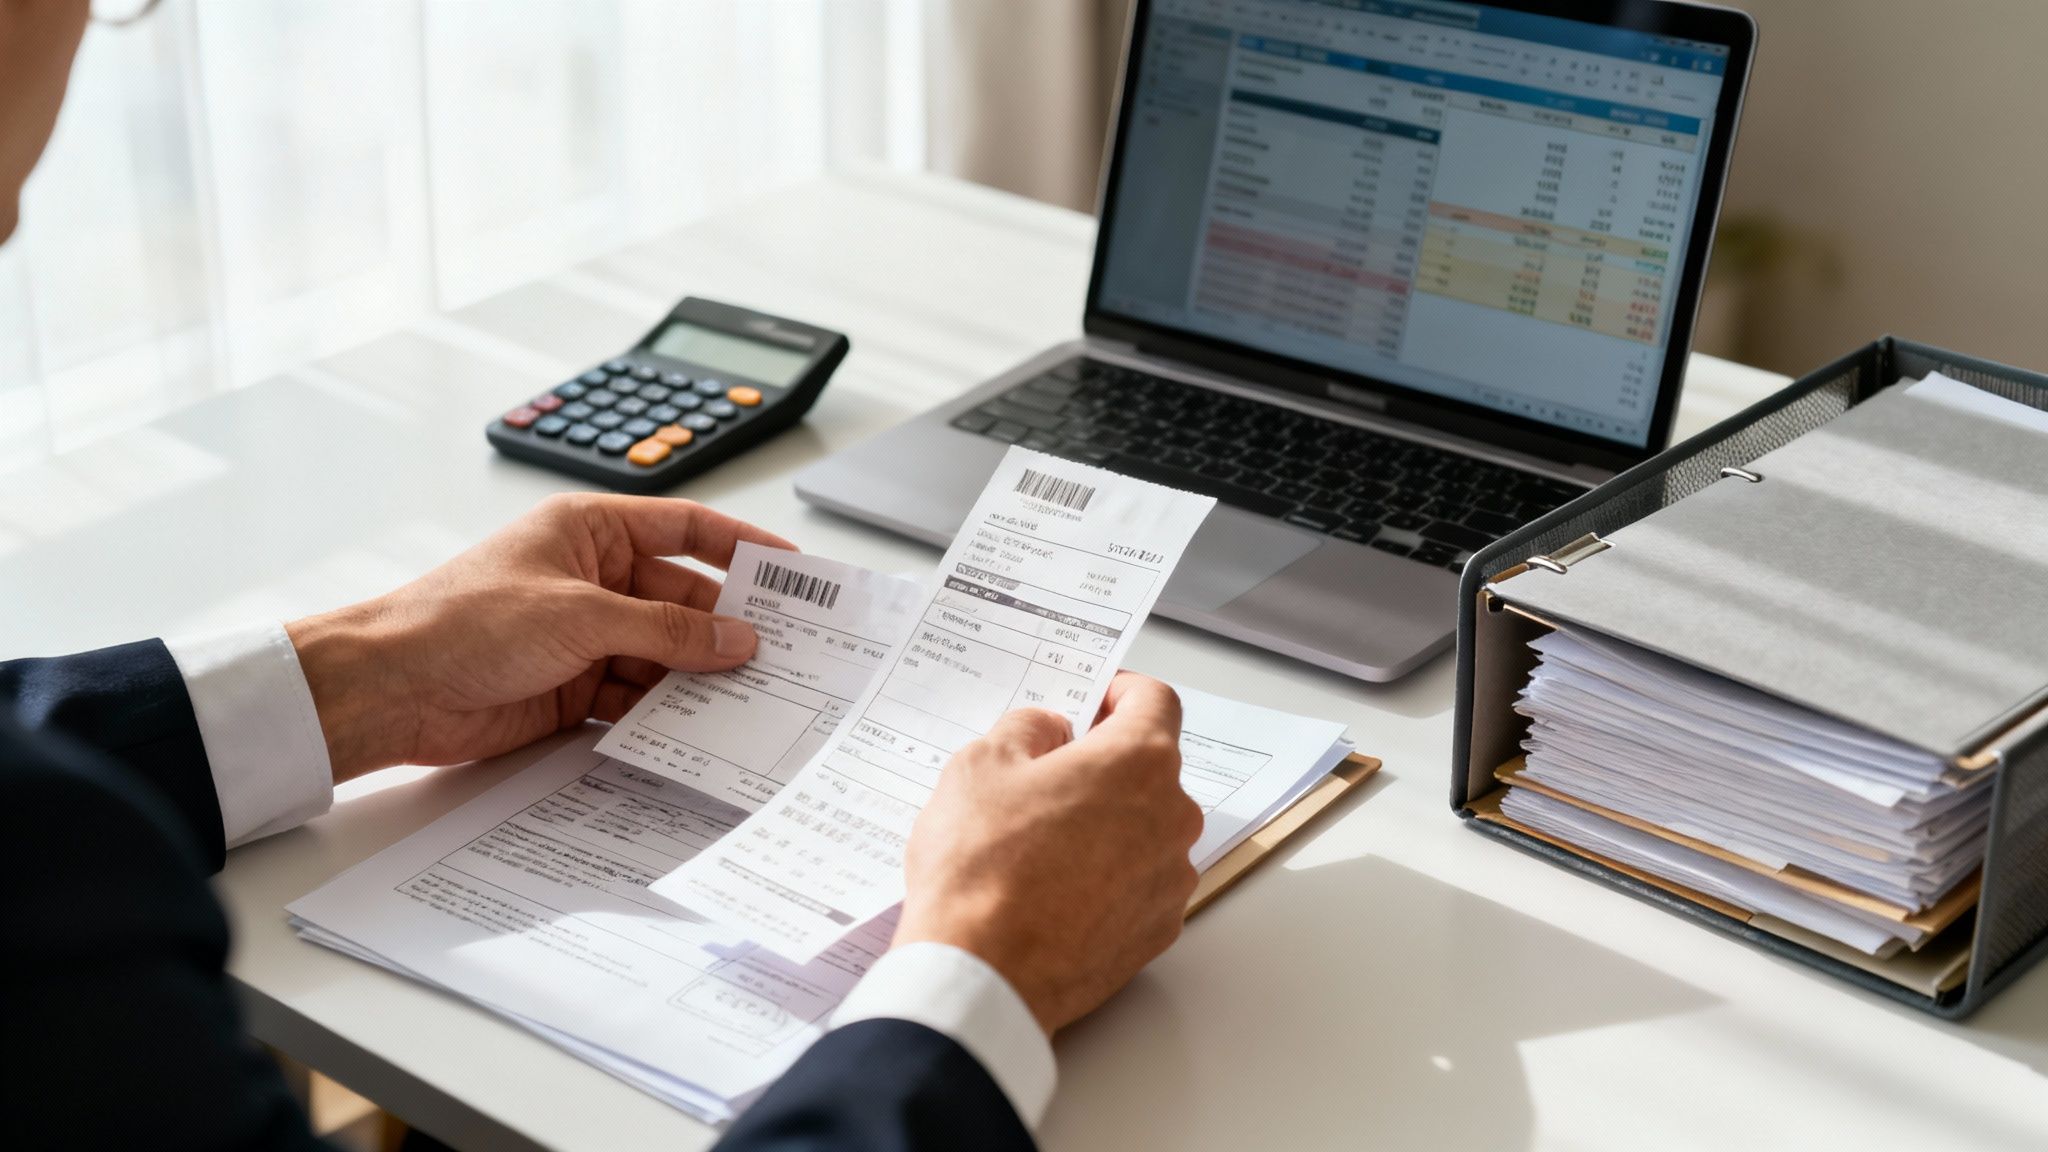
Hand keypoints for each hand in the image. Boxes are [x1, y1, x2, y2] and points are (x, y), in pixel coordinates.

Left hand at [285, 493, 792, 781]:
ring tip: (754, 698)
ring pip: (665, 654)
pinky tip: (701, 728)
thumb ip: (666, 632)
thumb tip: (736, 639)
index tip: (792, 570)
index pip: (685, 528)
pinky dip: (667, 713)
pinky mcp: (573, 688)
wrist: (391, 689)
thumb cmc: (461, 622)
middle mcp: (592, 579)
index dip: (741, 546)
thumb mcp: (581, 616)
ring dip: (701, 677)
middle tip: (786, 653)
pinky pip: (638, 697)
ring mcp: (584, 636)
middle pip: (682, 600)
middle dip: (728, 628)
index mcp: (590, 531)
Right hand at [893, 673, 1202, 1033]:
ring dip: (1106, 823)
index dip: (1119, 691)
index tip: (1093, 700)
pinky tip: (1054, 890)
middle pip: (1150, 768)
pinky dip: (1106, 877)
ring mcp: (1170, 880)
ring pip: (1144, 829)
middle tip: (1043, 776)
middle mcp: (1172, 818)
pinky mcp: (1157, 931)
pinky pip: (1138, 884)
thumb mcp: (981, 765)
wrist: (983, 976)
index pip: (1155, 700)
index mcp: (1139, 762)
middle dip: (1102, 764)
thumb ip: (1028, 728)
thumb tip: (1050, 731)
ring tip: (1039, 844)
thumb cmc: (981, 869)